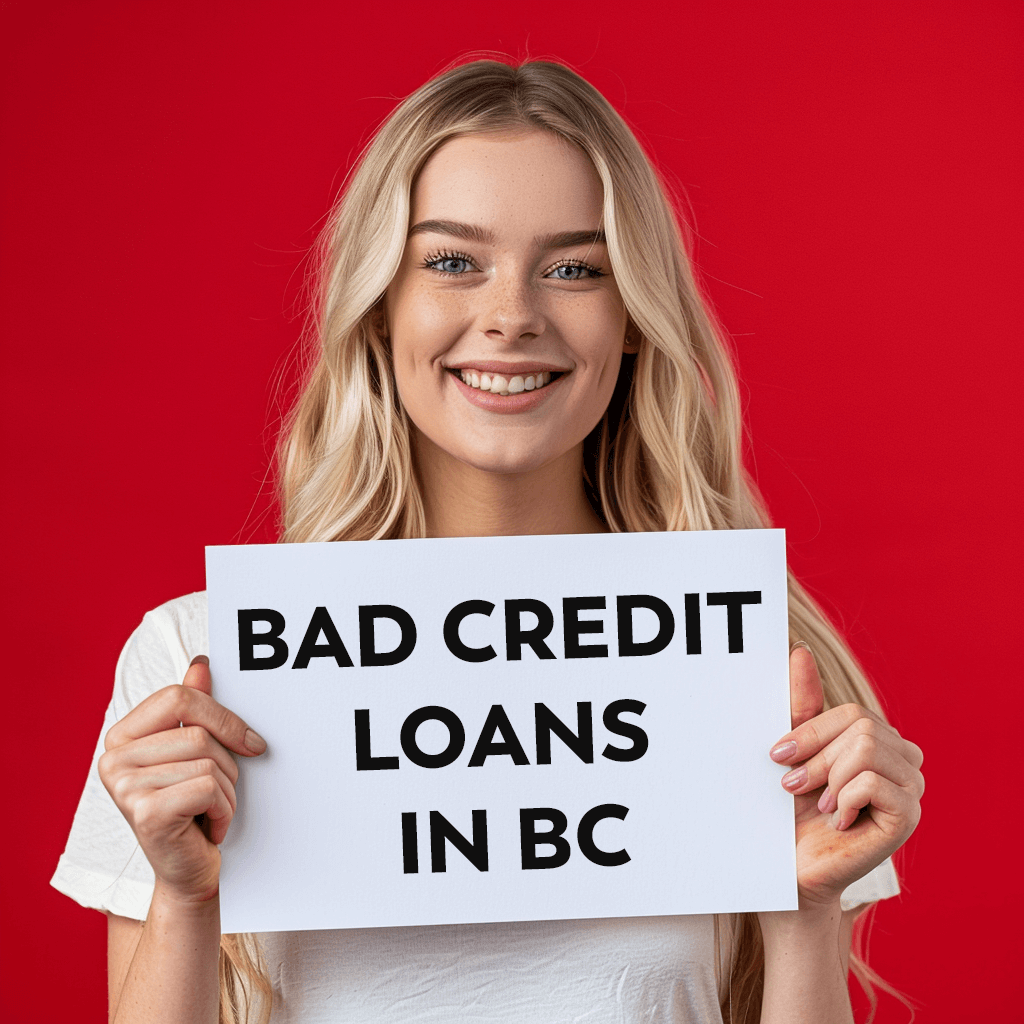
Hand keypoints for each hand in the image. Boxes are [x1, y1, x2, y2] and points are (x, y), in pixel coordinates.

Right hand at [98, 656, 266, 901]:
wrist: (188, 869)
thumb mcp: (195, 753)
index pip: (179, 696)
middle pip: (199, 733)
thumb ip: (194, 707)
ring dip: (226, 792)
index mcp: (122, 735)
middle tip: (217, 793)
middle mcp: (113, 758)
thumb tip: (201, 664)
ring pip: (208, 761)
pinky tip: (206, 827)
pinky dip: (223, 810)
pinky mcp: (144, 812)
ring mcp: (124, 786)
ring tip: (208, 811)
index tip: (251, 742)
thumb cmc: (193, 807)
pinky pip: (208, 787)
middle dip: (227, 765)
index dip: (224, 717)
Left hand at [768, 645, 923, 908]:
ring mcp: (912, 789)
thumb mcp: (794, 748)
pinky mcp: (909, 817)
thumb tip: (799, 652)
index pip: (853, 712)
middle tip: (796, 786)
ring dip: (829, 778)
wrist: (791, 865)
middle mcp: (905, 760)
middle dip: (818, 756)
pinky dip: (843, 798)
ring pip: (867, 749)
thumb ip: (801, 703)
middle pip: (862, 727)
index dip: (810, 733)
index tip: (778, 756)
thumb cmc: (792, 808)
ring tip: (820, 804)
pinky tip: (839, 820)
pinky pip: (872, 781)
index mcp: (881, 739)